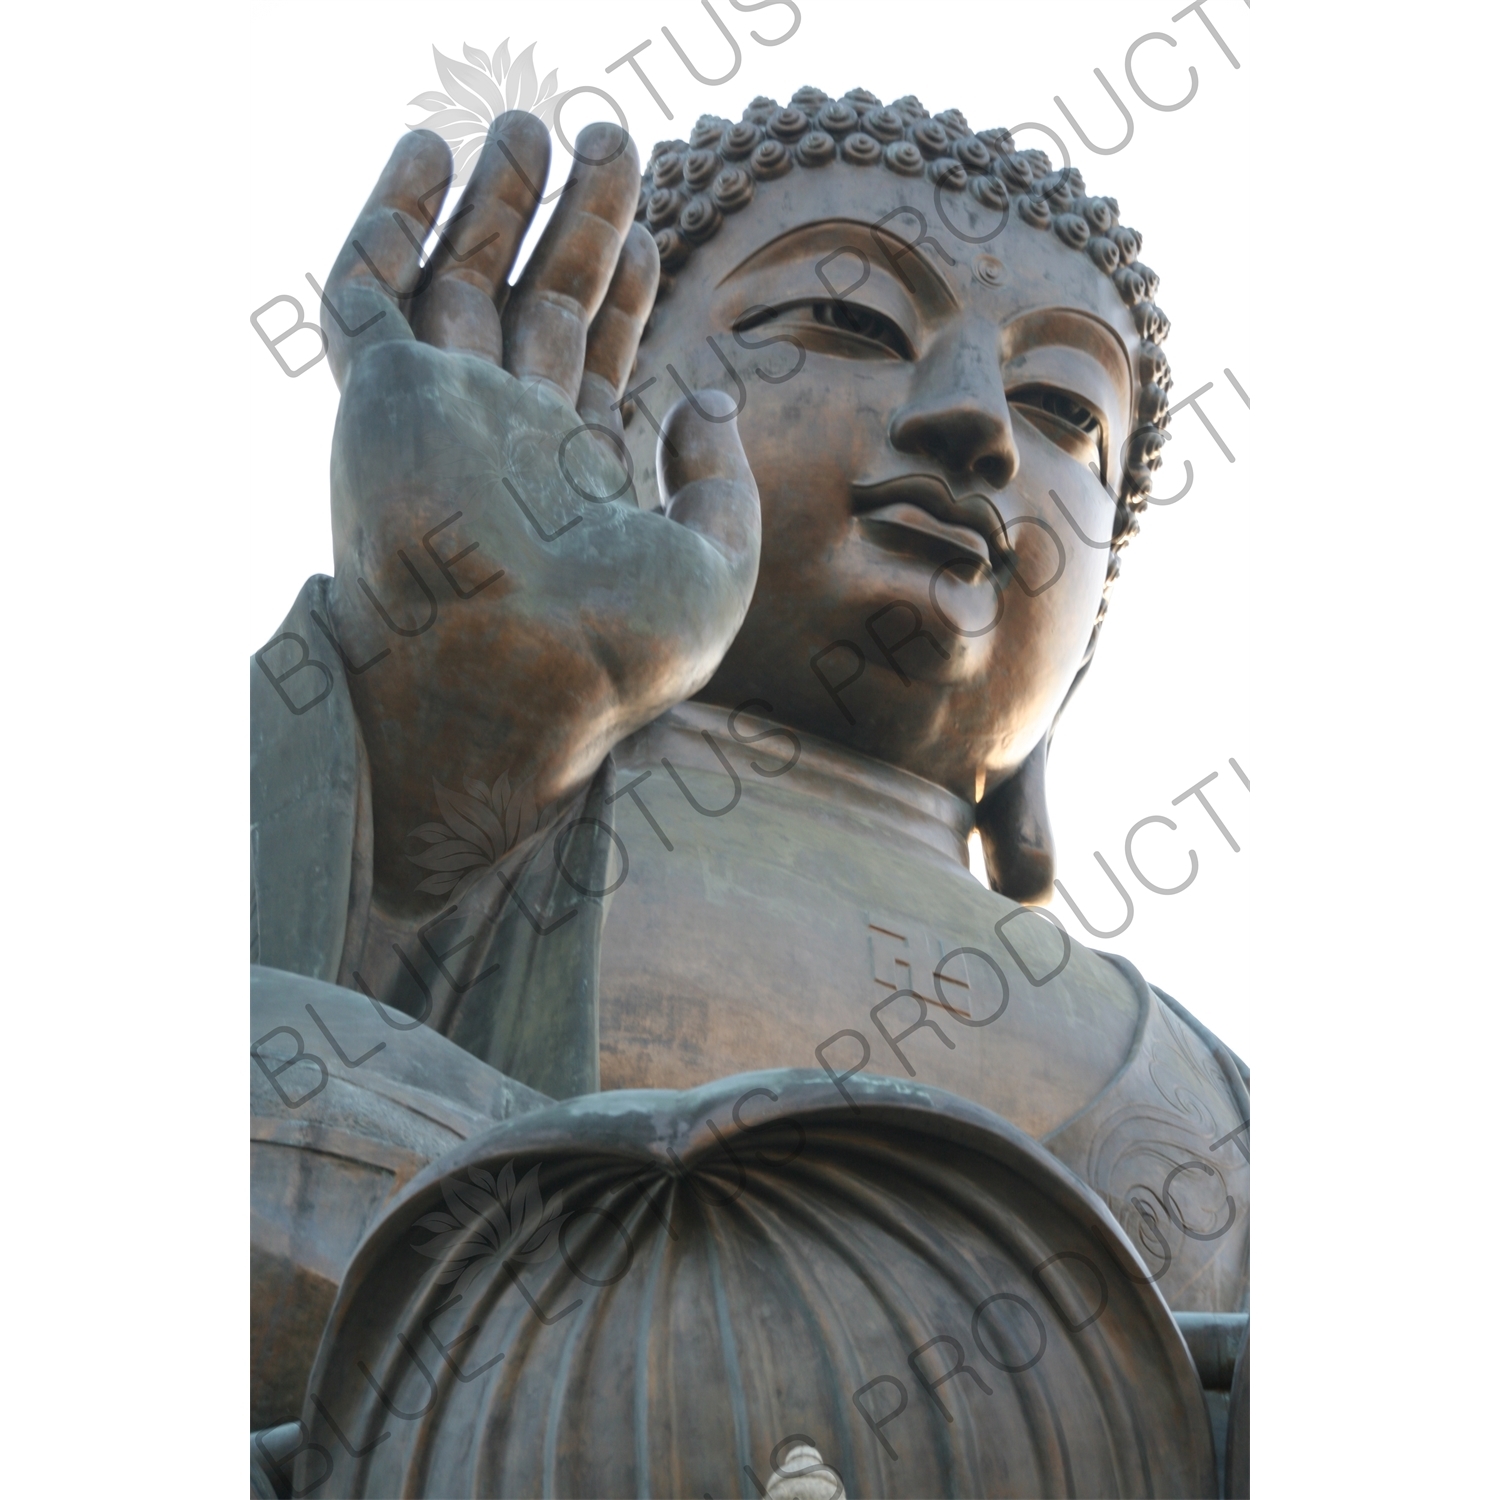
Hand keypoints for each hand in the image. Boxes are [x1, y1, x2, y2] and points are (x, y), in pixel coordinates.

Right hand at [318, 115, 760, 906]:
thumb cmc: (618, 648)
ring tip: (529, 124)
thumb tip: (709, 399)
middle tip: (609, 136)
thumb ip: (720, 480)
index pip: (597, 356)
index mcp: (577, 475)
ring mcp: (441, 414)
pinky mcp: (380, 396)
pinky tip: (425, 155)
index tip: (648, 231)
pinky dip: (388, 220)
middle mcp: (507, 438)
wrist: (511, 682)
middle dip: (573, 221)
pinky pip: (368, 291)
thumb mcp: (718, 563)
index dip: (622, 288)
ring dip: (490, 200)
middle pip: (539, 302)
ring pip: (458, 279)